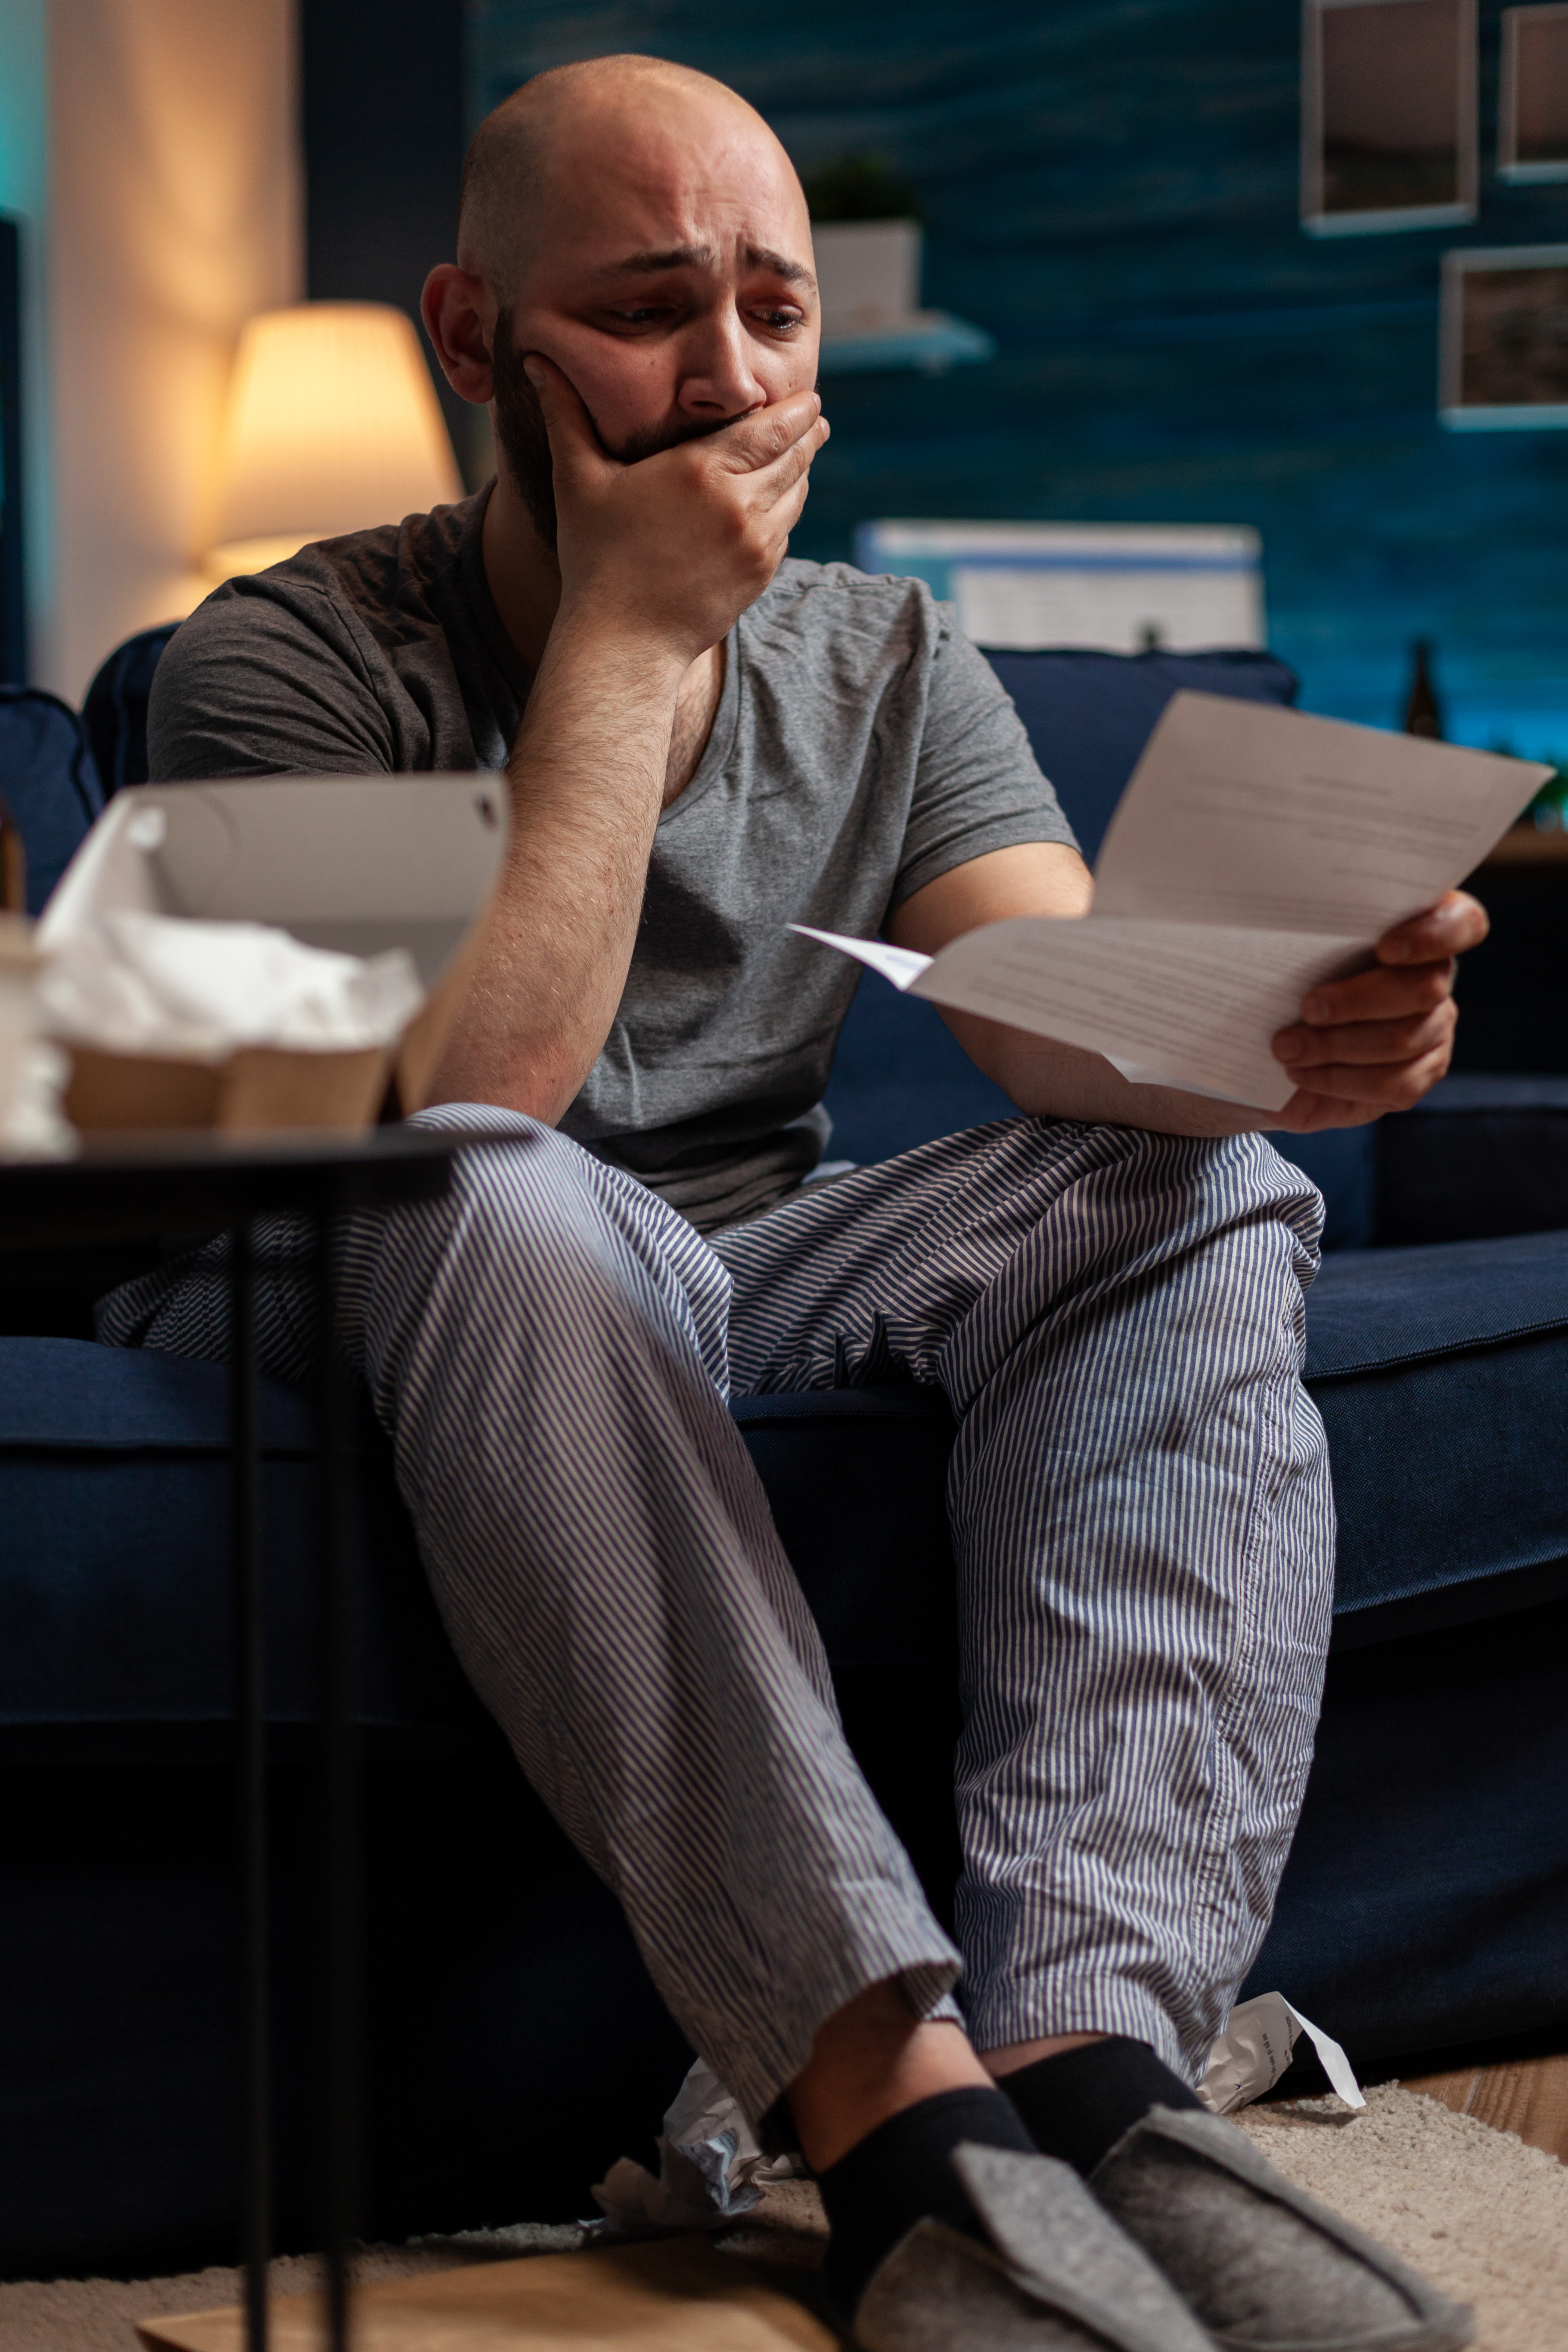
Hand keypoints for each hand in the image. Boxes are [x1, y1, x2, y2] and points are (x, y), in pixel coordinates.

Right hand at [523, 355, 828, 664]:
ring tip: (805, 454)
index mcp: (702, 470)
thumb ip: (565, 415)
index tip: (808, 398)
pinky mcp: (759, 576)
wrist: (623, 640)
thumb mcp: (577, 480)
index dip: (795, 411)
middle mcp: (740, 504)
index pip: (770, 428)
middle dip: (808, 435)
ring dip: (802, 473)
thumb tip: (534, 360)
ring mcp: (756, 543)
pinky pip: (785, 533)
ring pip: (796, 496)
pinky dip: (787, 512)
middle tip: (817, 419)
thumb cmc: (595, 558)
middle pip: (793, 458)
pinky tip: (782, 503)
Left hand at [1269, 890, 1487, 1131]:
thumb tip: (1280, 931)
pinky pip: (1393, 1083)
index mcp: (1415, 930)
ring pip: (1403, 1039)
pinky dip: (1338, 1080)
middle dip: (1358, 1001)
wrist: (1263, 1051)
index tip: (1384, 948)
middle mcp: (1434, 978)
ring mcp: (1433, 1029)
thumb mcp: (1283, 953)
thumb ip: (1304, 938)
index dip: (1433, 934)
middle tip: (1307, 1008)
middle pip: (1424, 988)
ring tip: (1286, 1049)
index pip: (1461, 922)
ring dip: (1336, 1046)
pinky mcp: (1419, 1075)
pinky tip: (1301, 1074)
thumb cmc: (1278, 986)